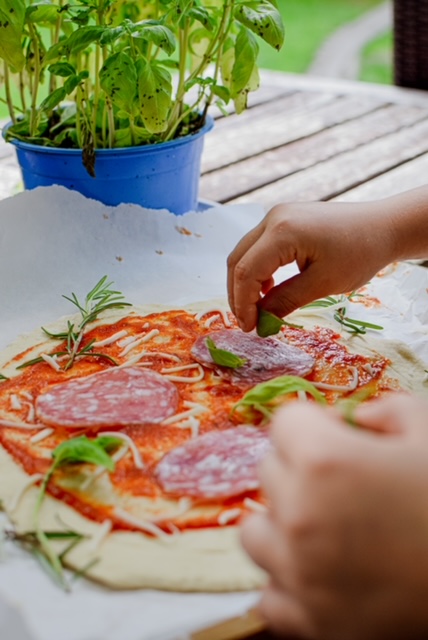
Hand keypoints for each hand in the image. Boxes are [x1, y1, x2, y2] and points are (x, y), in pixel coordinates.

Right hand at [227, 201, 395, 331]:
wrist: (383, 226)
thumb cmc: (360, 252)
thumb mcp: (323, 284)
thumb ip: (287, 301)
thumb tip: (261, 321)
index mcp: (282, 232)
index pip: (246, 271)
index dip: (242, 303)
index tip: (249, 328)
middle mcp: (273, 218)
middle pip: (238, 260)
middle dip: (238, 294)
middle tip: (248, 322)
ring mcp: (277, 216)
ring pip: (245, 253)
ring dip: (246, 283)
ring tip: (258, 309)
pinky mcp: (283, 220)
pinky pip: (259, 247)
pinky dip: (258, 270)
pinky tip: (270, 289)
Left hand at [241, 394, 427, 639]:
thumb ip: (385, 410)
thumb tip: (354, 420)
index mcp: (323, 460)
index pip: (285, 422)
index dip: (315, 426)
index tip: (338, 439)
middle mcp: (298, 514)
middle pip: (270, 472)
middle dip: (301, 469)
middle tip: (344, 485)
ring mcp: (299, 572)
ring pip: (256, 531)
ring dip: (283, 525)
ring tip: (326, 529)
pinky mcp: (309, 623)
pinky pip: (270, 594)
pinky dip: (290, 584)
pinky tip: (323, 575)